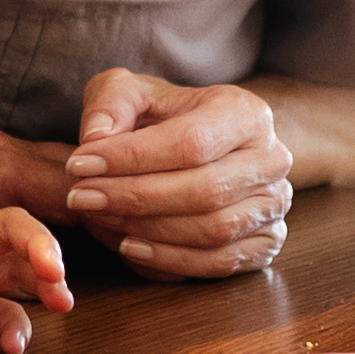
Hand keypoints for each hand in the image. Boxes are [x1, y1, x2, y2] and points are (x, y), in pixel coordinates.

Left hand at [58, 70, 296, 278]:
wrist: (212, 144)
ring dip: (147, 230)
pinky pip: (219, 262)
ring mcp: (274, 205)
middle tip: (81, 197)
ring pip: (212, 231)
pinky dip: (171, 260)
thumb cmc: (168, 117)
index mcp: (247, 113)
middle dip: (133, 198)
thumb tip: (97, 137)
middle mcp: (272, 159)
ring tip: (99, 218)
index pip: (190, 142)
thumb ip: (112, 102)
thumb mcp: (136, 91)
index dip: (131, 158)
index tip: (79, 164)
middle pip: (203, 191)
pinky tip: (130, 246)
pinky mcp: (266, 242)